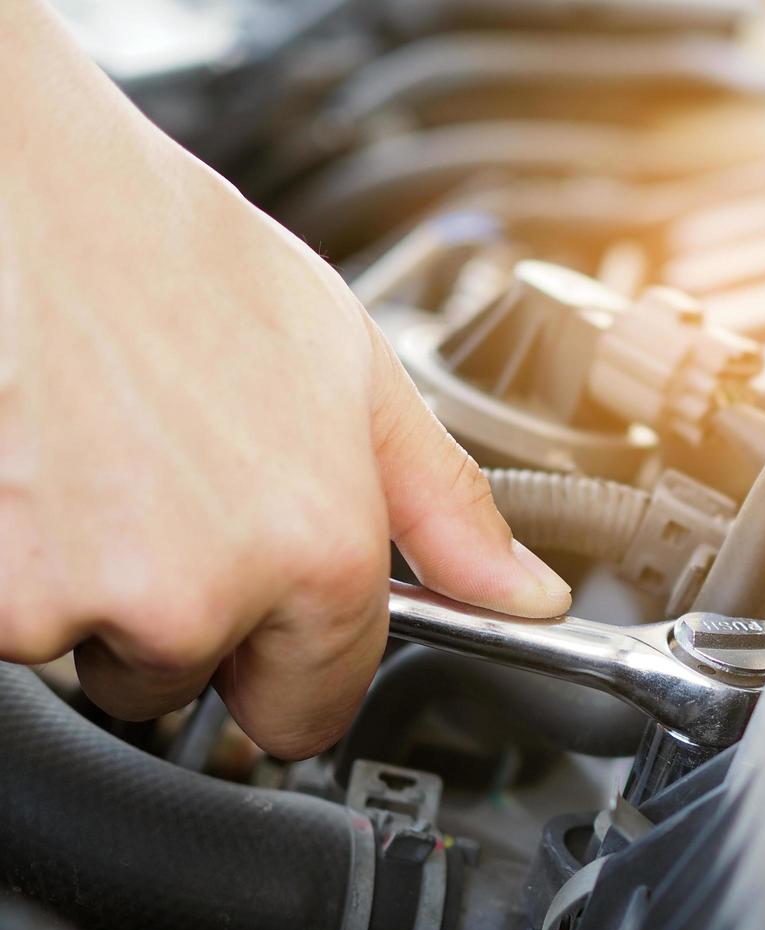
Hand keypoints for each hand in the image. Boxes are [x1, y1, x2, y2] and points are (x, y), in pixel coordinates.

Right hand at [0, 5, 569, 756]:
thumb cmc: (172, 259)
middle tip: (173, 499)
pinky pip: (15, 623)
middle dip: (190, 625)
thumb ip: (447, 508)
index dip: (297, 668)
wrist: (23, 196)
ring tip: (102, 466)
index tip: (275, 628)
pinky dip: (23, 567)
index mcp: (316, 551)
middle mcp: (200, 597)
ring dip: (100, 593)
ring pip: (97, 656)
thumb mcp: (354, 373)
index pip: (315, 709)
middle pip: (195, 687)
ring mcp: (75, 601)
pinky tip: (42, 473)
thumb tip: (524, 595)